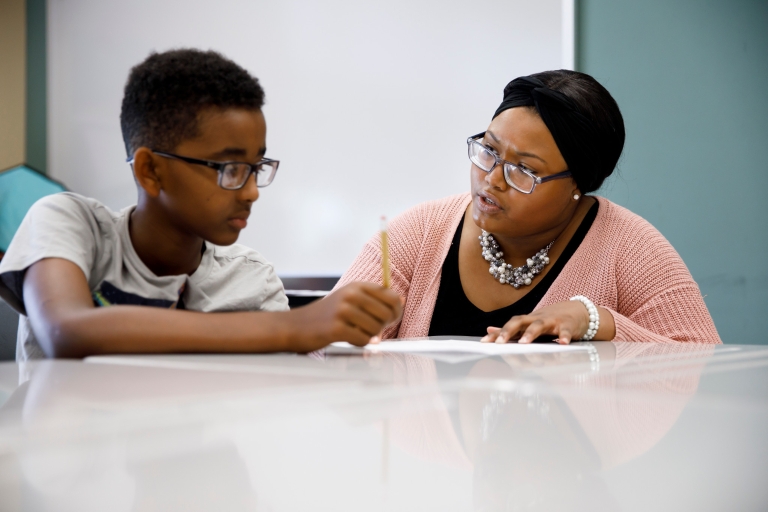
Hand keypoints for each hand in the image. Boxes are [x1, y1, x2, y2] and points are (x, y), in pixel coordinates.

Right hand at [288, 282, 402, 351]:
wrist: (297, 326)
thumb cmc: (327, 315)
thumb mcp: (349, 299)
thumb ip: (374, 298)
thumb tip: (400, 299)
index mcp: (357, 286)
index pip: (392, 297)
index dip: (396, 311)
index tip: (389, 319)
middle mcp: (351, 295)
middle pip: (387, 314)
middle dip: (383, 326)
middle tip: (370, 329)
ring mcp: (343, 311)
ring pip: (376, 329)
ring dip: (369, 335)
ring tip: (355, 332)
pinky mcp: (337, 328)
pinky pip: (364, 340)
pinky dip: (359, 343)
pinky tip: (347, 338)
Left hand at [480, 300, 614, 344]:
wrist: (579, 310)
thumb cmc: (551, 320)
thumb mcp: (530, 323)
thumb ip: (512, 330)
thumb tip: (489, 331)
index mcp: (528, 321)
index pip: (509, 325)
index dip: (497, 333)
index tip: (485, 342)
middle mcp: (538, 319)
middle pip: (520, 321)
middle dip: (508, 331)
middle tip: (499, 343)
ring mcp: (553, 321)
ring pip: (540, 325)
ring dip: (531, 333)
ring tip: (524, 343)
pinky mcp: (568, 325)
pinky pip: (566, 330)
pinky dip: (565, 336)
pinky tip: (563, 344)